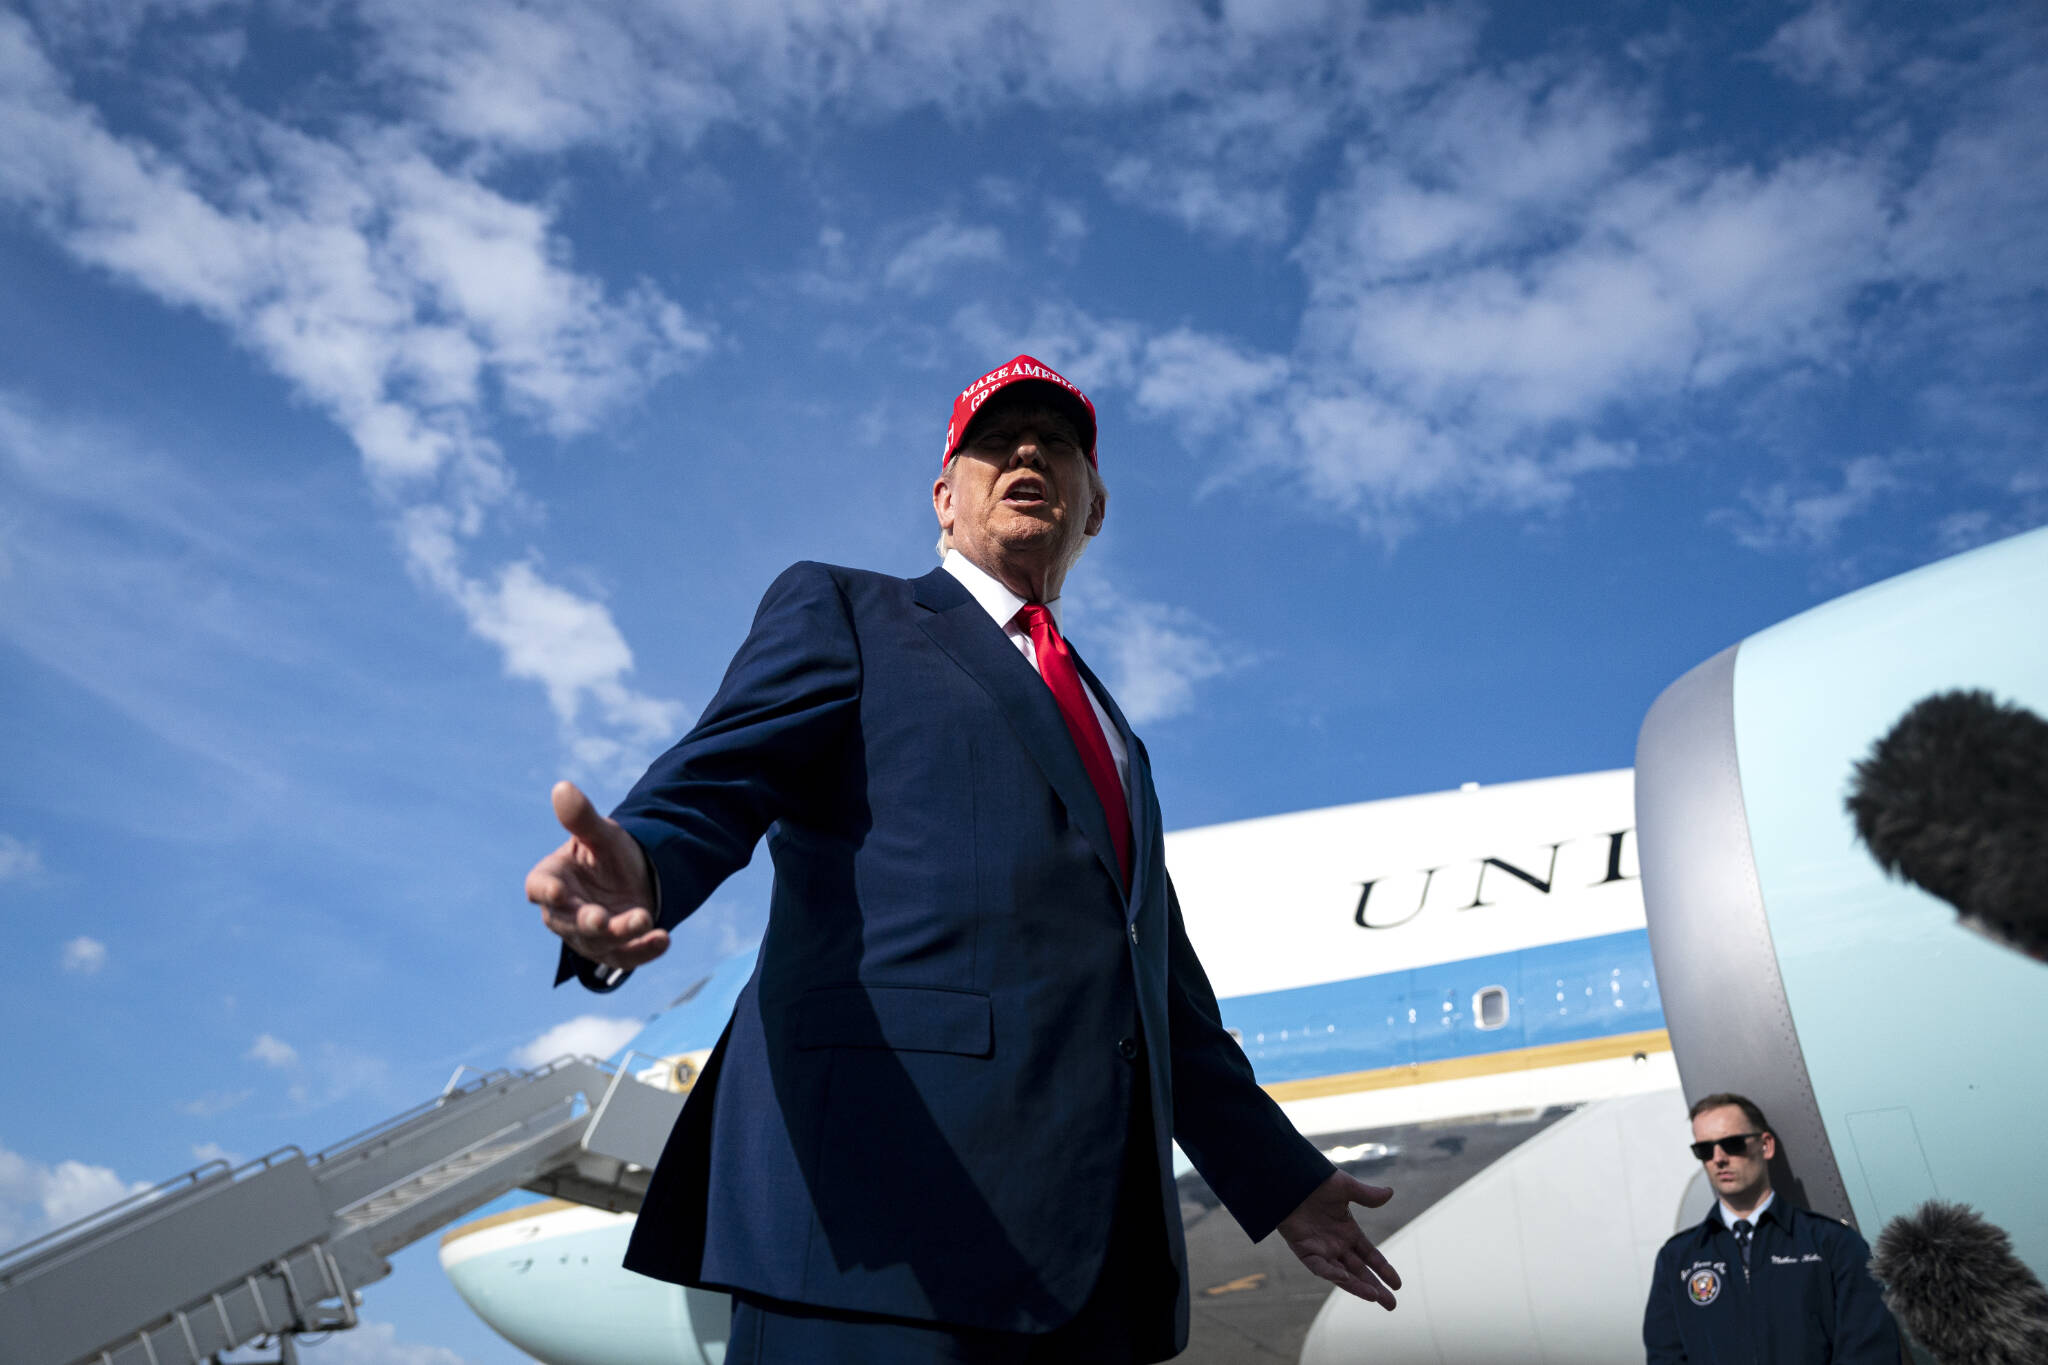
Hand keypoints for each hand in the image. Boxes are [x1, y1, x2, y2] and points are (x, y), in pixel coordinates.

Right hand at [525, 781, 667, 971]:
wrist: (638, 876)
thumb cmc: (608, 853)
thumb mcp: (601, 833)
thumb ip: (582, 818)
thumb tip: (562, 787)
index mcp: (553, 880)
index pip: (539, 888)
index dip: (546, 892)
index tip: (558, 892)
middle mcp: (564, 913)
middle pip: (569, 922)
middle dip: (586, 922)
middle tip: (601, 919)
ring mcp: (588, 936)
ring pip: (600, 942)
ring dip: (621, 933)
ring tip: (645, 919)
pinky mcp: (615, 950)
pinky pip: (626, 957)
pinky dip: (644, 951)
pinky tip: (663, 939)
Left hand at [1276, 1170, 1400, 1309]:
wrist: (1289, 1178)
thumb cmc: (1316, 1180)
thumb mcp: (1346, 1187)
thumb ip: (1367, 1195)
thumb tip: (1390, 1193)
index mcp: (1348, 1232)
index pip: (1370, 1256)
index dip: (1384, 1269)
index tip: (1398, 1284)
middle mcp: (1336, 1244)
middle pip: (1359, 1271)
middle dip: (1375, 1288)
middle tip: (1392, 1305)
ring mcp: (1321, 1250)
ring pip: (1342, 1274)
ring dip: (1357, 1286)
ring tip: (1375, 1297)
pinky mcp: (1304, 1251)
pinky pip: (1319, 1267)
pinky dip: (1332, 1274)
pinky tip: (1345, 1279)